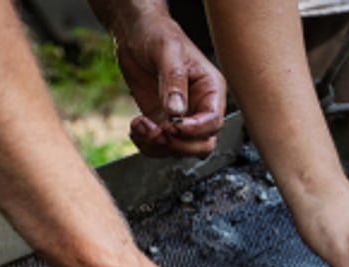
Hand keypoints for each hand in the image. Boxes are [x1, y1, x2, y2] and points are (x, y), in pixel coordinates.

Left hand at [112, 13, 224, 157]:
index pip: (213, 122)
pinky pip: (159, 146)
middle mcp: (199, 107)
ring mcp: (180, 118)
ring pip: (179, 150)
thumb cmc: (158, 34)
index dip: (194, 130)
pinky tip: (136, 126)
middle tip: (157, 131)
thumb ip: (174, 81)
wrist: (135, 34)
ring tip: (140, 124)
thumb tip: (177, 112)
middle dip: (177, 144)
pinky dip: (146, 144)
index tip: (172, 125)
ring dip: (157, 145)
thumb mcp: (168, 51)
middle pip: (201, 145)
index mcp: (210, 89)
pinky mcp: (161, 122)